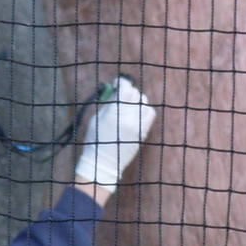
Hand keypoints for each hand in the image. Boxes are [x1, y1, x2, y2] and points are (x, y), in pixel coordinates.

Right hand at [74, 76, 156, 200]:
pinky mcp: (144, 133)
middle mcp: (129, 119)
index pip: (125, 89)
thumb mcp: (96, 118)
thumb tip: (116, 88)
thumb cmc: (95, 139)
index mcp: (114, 114)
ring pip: (145, 103)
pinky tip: (136, 113)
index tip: (117, 83)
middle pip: (135, 94)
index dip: (121, 82)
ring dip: (137, 100)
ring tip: (129, 104)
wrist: (104, 163)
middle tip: (121, 94)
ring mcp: (139, 126)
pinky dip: (144, 110)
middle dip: (128, 91)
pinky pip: (150, 114)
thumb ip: (108, 102)